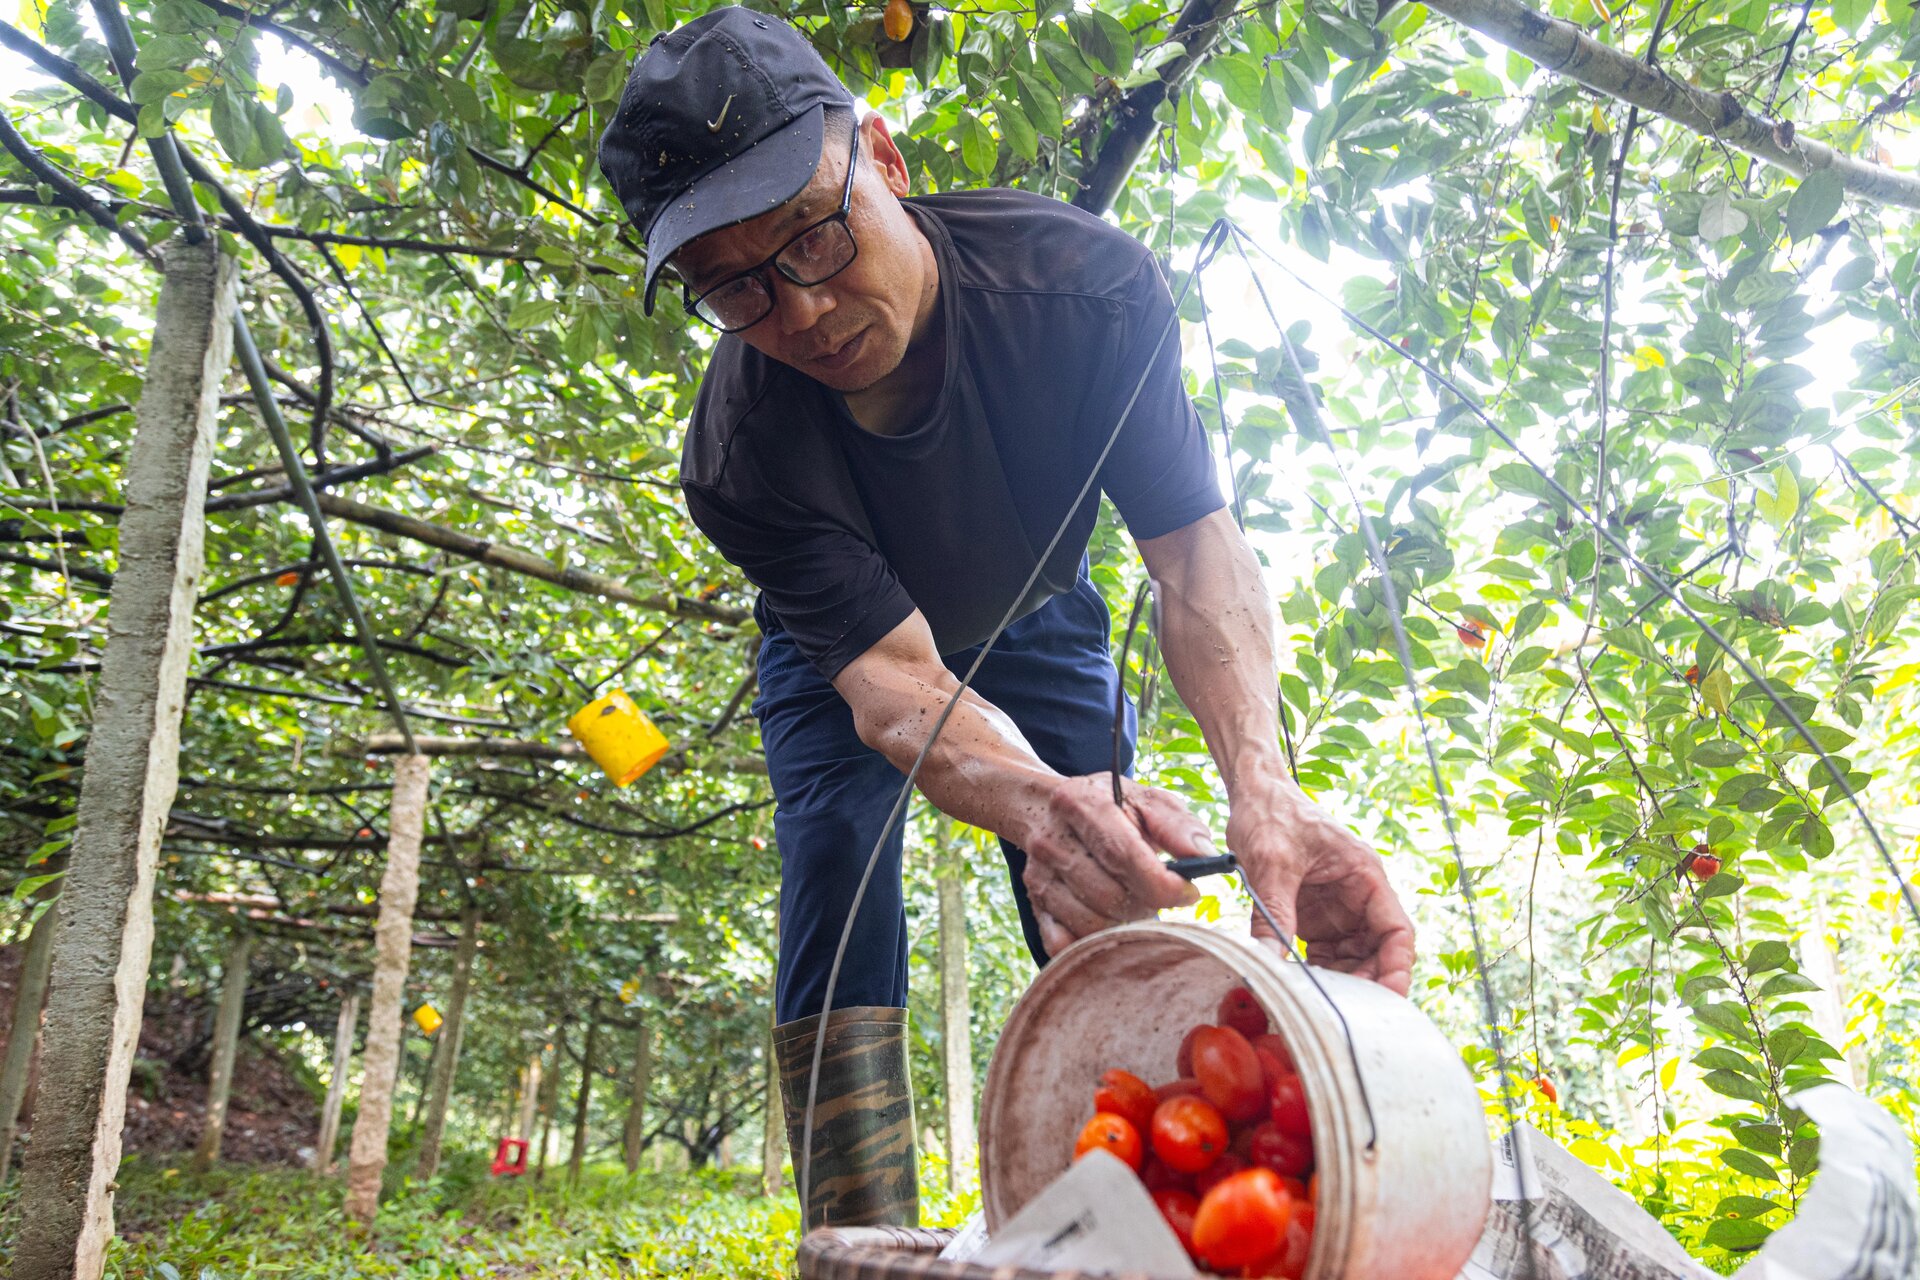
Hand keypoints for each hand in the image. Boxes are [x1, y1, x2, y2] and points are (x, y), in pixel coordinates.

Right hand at [1015, 774, 1211, 956]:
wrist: (1047, 807)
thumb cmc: (1109, 806)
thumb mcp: (1146, 801)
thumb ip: (1178, 826)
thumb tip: (1206, 856)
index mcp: (1082, 805)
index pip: (1123, 854)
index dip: (1161, 883)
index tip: (1189, 893)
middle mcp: (1052, 840)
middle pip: (1108, 895)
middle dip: (1146, 905)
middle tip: (1160, 896)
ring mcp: (1039, 875)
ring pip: (1089, 924)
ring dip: (1123, 924)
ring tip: (1136, 904)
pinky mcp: (1034, 903)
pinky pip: (1062, 942)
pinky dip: (1092, 943)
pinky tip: (1109, 924)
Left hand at [1227, 779, 1414, 995]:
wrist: (1252, 792)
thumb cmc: (1271, 814)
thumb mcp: (1271, 862)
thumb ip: (1272, 913)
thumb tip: (1267, 963)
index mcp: (1365, 876)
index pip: (1397, 931)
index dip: (1397, 968)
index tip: (1387, 1000)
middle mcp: (1358, 895)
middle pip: (1378, 952)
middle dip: (1366, 983)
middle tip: (1342, 1012)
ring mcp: (1337, 909)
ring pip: (1352, 958)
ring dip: (1339, 982)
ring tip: (1317, 1004)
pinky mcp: (1314, 916)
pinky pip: (1324, 955)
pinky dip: (1315, 974)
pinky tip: (1298, 988)